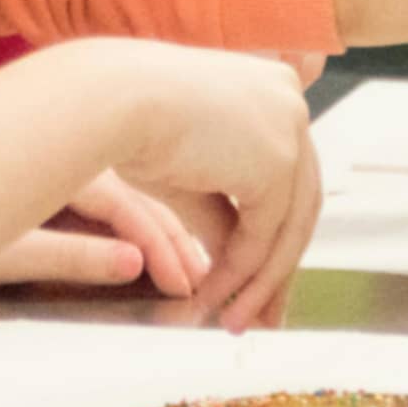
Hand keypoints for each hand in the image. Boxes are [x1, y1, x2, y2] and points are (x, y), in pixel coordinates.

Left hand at [0, 169, 210, 296]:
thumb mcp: (11, 250)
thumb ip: (75, 255)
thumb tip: (134, 263)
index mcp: (69, 168)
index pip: (132, 209)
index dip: (164, 249)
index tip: (188, 282)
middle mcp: (77, 159)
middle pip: (145, 198)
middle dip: (181, 239)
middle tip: (209, 278)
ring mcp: (71, 167)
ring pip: (136, 196)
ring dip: (169, 231)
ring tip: (197, 265)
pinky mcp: (62, 181)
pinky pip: (116, 201)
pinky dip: (143, 225)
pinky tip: (156, 244)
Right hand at [107, 42, 320, 333]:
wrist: (109, 99)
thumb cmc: (127, 120)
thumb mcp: (188, 173)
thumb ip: (224, 213)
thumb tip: (240, 266)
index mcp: (270, 86)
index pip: (288, 172)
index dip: (274, 229)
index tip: (259, 274)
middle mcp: (289, 100)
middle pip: (298, 201)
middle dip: (277, 266)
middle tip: (260, 312)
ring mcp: (289, 127)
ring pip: (288, 223)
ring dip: (260, 281)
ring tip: (232, 320)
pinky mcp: (277, 161)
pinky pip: (265, 234)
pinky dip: (241, 273)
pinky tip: (215, 297)